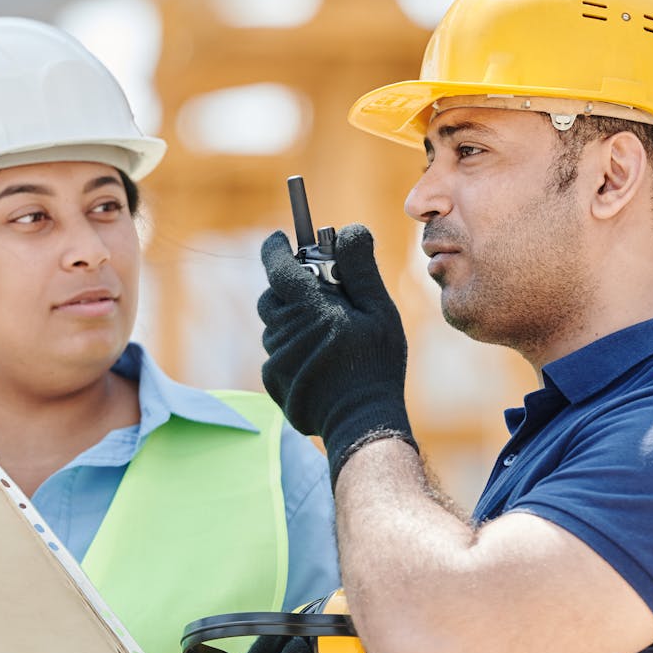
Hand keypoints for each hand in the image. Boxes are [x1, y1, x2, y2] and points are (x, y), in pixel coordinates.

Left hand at [258, 224, 414, 484]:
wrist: (361, 422)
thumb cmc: (376, 365)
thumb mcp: (378, 312)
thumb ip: (359, 269)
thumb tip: (348, 229)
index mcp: (310, 308)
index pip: (277, 265)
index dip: (276, 248)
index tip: (280, 238)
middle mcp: (284, 332)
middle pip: (273, 296)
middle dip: (290, 288)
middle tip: (319, 295)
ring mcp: (275, 359)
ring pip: (274, 326)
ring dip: (293, 322)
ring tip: (328, 336)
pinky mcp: (273, 382)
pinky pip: (276, 354)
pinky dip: (293, 350)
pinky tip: (320, 363)